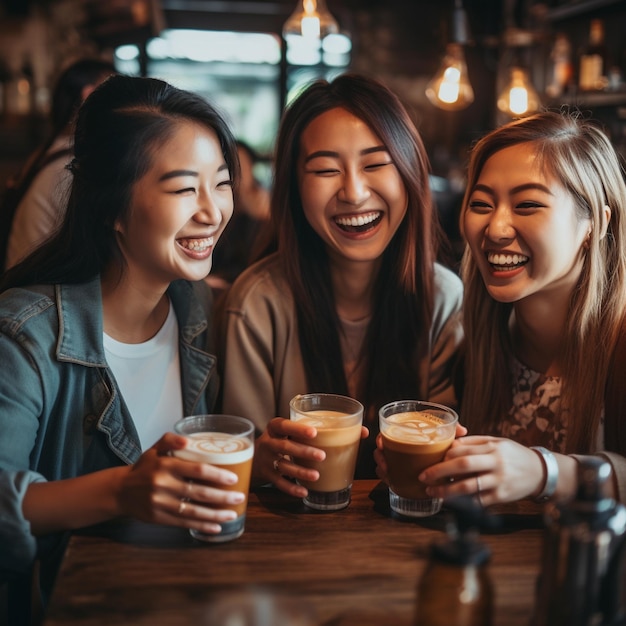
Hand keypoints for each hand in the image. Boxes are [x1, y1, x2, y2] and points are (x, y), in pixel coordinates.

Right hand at [117, 432, 245, 536]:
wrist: (120, 491)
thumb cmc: (144, 468)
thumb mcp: (154, 449)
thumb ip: (171, 440)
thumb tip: (188, 441)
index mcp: (166, 465)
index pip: (197, 470)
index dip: (217, 475)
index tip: (233, 478)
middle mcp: (163, 485)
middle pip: (199, 493)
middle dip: (222, 497)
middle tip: (240, 497)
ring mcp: (160, 503)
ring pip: (193, 511)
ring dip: (216, 515)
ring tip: (232, 514)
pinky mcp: (158, 518)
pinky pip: (184, 523)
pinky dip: (201, 526)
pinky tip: (216, 527)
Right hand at [255, 417, 368, 497]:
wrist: (254, 456)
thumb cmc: (286, 439)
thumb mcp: (295, 431)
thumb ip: (323, 429)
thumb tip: (362, 431)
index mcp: (275, 427)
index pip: (283, 424)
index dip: (297, 428)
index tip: (314, 432)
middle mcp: (268, 442)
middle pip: (284, 446)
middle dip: (303, 451)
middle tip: (322, 455)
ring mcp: (266, 460)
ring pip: (283, 466)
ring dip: (300, 471)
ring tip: (316, 475)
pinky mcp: (267, 475)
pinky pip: (279, 483)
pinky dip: (292, 488)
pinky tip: (305, 491)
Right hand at [374, 422, 467, 485]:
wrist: (445, 465)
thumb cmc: (441, 446)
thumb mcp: (445, 438)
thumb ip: (452, 432)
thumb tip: (462, 430)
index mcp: (407, 434)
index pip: (389, 432)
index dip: (382, 438)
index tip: (382, 444)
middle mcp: (400, 446)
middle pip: (382, 448)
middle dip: (380, 457)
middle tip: (385, 465)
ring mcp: (398, 459)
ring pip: (383, 462)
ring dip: (381, 469)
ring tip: (387, 475)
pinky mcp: (399, 472)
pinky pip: (387, 474)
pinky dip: (387, 477)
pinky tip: (391, 481)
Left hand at [417, 435, 543, 505]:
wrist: (540, 473)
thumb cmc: (513, 455)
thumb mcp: (496, 442)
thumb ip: (474, 442)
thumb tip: (450, 443)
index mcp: (492, 447)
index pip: (462, 449)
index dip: (444, 455)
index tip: (432, 459)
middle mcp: (495, 463)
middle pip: (462, 466)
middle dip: (439, 471)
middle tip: (423, 476)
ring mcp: (498, 481)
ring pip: (468, 487)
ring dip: (446, 490)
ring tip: (431, 491)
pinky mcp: (501, 497)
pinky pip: (477, 501)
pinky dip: (461, 503)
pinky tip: (449, 502)